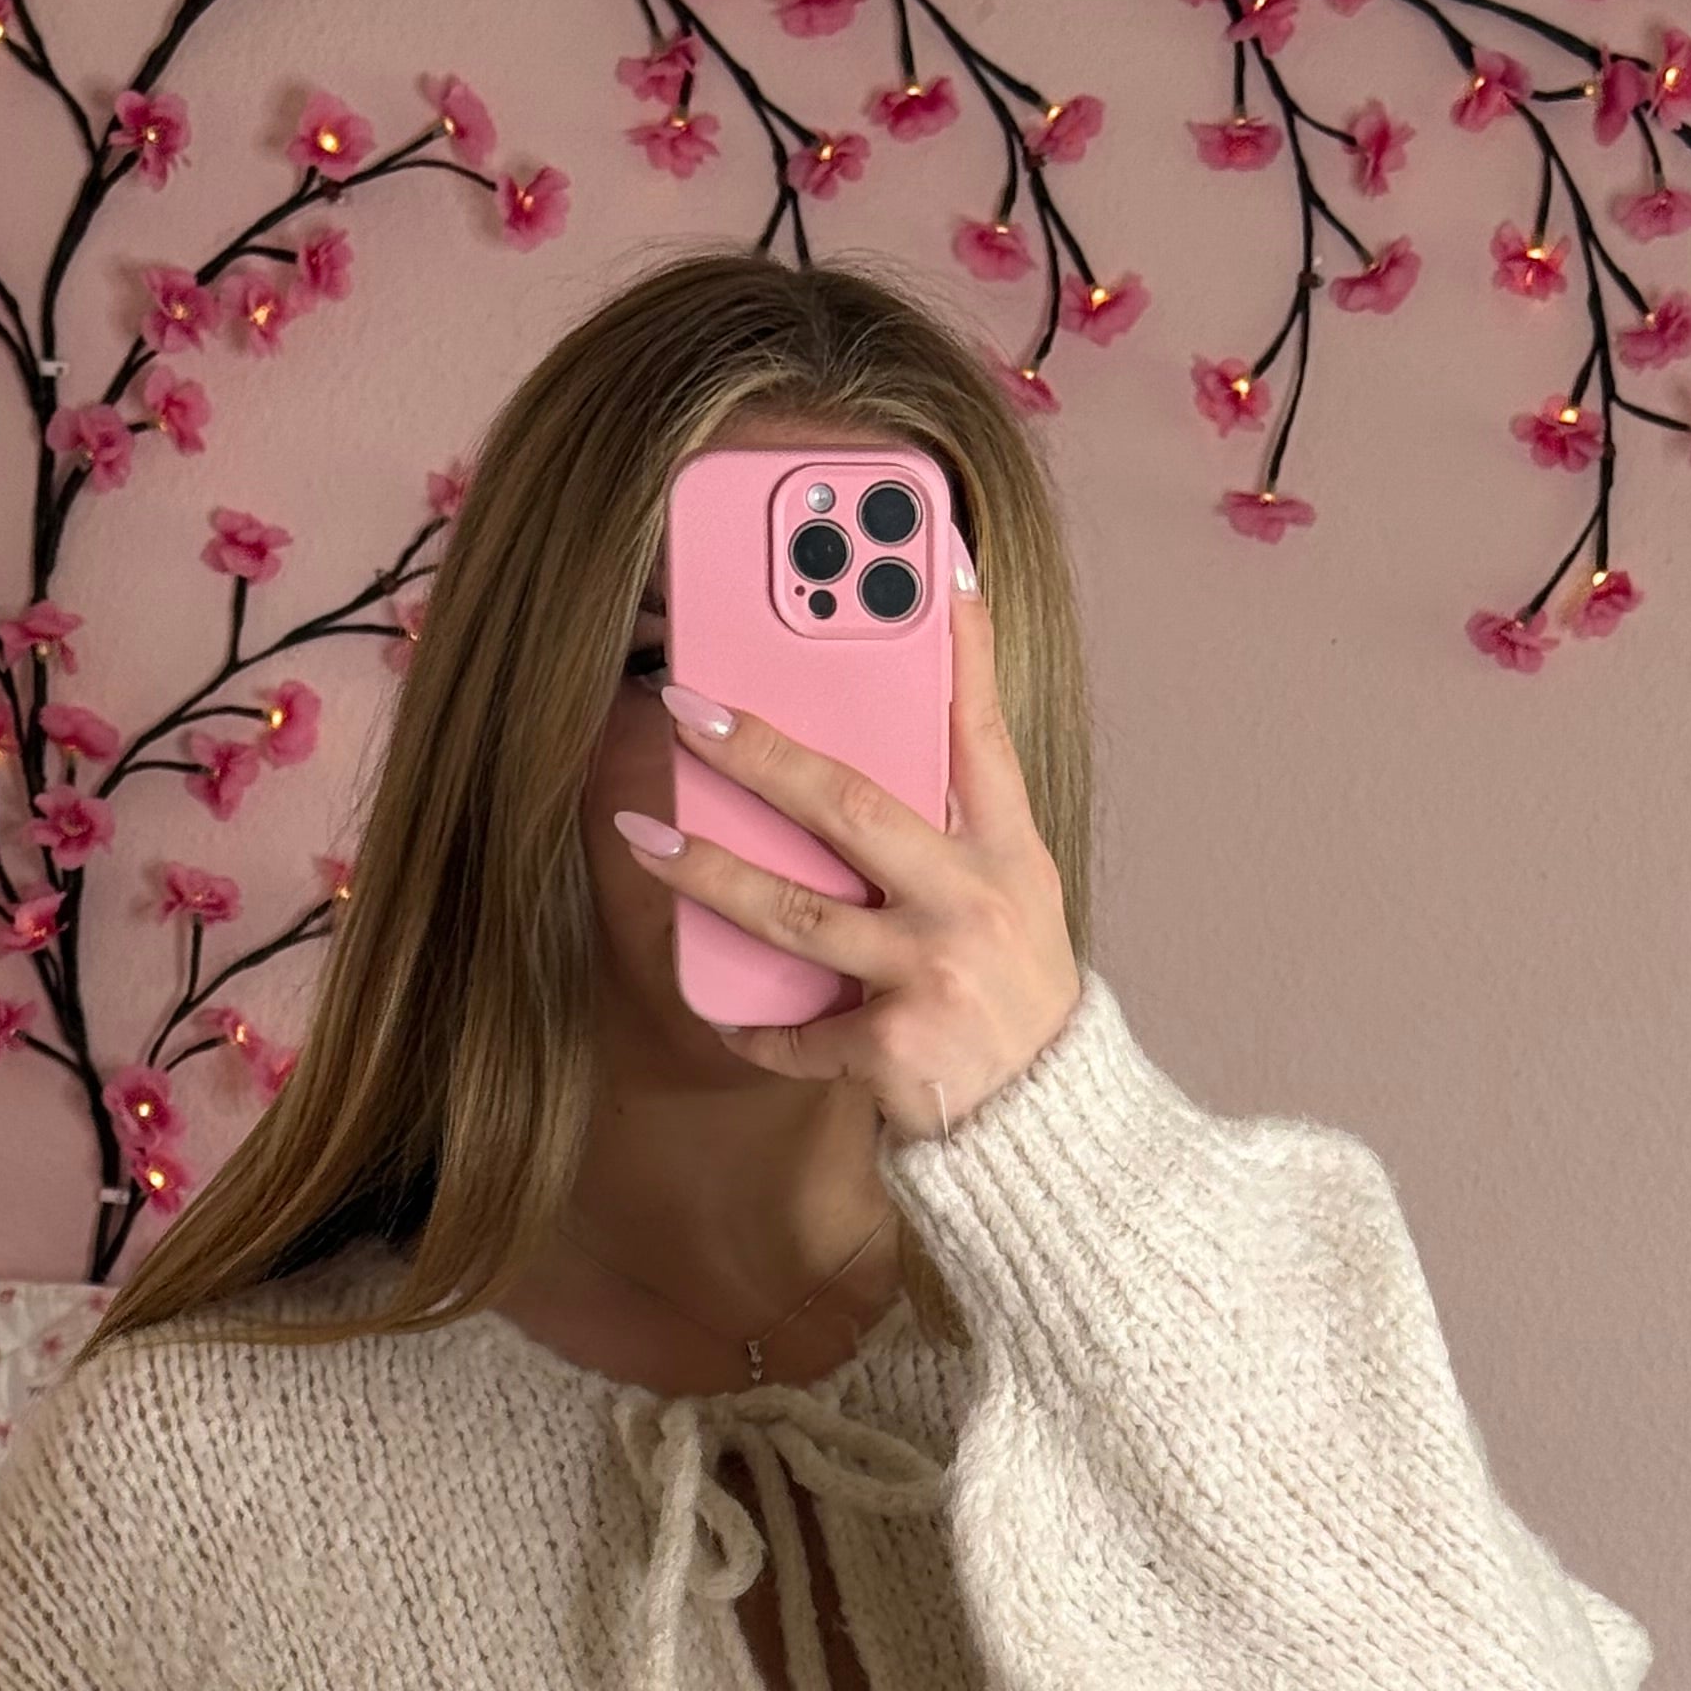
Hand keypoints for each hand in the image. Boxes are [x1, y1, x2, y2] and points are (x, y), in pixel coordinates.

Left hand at [612, 546, 1082, 1140]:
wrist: (1048, 1127)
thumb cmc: (1011, 1001)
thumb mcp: (1010, 904)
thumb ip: (947, 842)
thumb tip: (843, 778)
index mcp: (1006, 854)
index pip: (982, 732)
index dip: (959, 647)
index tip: (935, 564)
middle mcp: (972, 901)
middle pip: (850, 806)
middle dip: (759, 751)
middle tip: (686, 706)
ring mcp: (933, 973)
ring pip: (795, 911)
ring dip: (706, 872)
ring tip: (642, 835)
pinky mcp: (896, 1046)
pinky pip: (796, 1031)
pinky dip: (754, 1029)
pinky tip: (722, 1014)